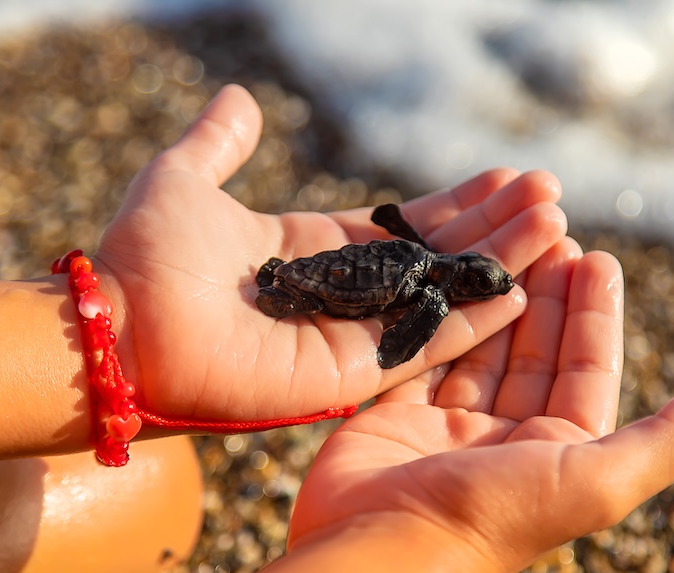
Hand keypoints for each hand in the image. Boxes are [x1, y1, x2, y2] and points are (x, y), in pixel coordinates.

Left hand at [94, 85, 566, 422]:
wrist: (120, 330)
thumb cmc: (146, 259)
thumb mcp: (185, 179)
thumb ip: (220, 142)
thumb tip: (240, 96)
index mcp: (318, 251)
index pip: (407, 225)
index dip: (458, 202)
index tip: (507, 176)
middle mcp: (346, 295)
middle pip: (438, 257)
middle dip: (495, 226)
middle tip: (549, 196)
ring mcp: (353, 336)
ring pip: (444, 295)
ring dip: (500, 262)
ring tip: (554, 226)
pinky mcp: (353, 374)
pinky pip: (425, 344)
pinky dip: (475, 320)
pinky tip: (524, 291)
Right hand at [283, 240, 673, 572]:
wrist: (381, 549)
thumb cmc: (496, 516)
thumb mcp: (598, 477)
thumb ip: (669, 437)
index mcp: (562, 453)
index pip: (587, 369)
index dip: (595, 314)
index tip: (598, 258)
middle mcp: (510, 439)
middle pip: (536, 352)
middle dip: (548, 294)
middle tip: (555, 233)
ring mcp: (451, 427)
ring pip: (485, 347)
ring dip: (500, 296)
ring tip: (511, 242)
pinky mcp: (398, 415)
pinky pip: (430, 355)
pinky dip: (445, 317)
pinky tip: (452, 276)